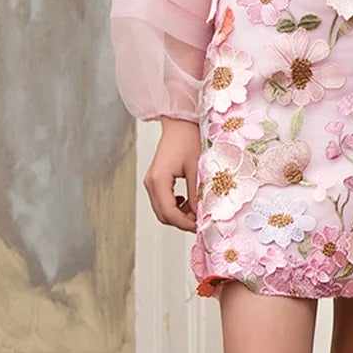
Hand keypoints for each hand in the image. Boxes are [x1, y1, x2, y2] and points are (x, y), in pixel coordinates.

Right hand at [144, 117, 200, 231]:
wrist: (180, 125)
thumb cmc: (188, 140)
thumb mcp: (197, 168)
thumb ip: (197, 193)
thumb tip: (201, 214)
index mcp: (159, 180)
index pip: (169, 212)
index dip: (185, 223)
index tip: (200, 226)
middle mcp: (151, 182)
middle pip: (163, 214)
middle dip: (181, 222)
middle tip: (200, 222)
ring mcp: (151, 182)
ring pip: (162, 210)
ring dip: (178, 215)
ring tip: (196, 212)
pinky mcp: (156, 180)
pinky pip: (162, 201)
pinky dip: (174, 207)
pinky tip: (188, 202)